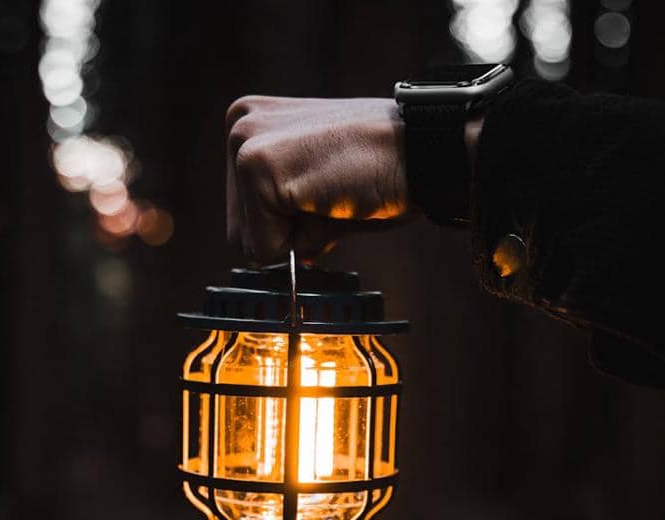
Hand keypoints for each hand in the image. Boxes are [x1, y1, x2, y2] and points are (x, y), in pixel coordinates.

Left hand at [225, 96, 412, 263]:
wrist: (425, 152)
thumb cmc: (386, 167)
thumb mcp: (322, 184)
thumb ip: (289, 212)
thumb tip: (274, 252)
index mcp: (253, 122)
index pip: (245, 216)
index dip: (291, 223)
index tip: (328, 187)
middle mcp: (239, 123)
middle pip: (240, 232)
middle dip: (289, 233)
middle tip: (334, 193)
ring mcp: (244, 141)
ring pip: (251, 242)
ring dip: (298, 236)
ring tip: (334, 193)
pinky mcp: (255, 165)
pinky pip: (266, 248)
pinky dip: (305, 240)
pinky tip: (333, 197)